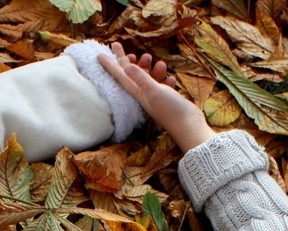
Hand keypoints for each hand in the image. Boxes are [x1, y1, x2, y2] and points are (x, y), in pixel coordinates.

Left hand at [98, 42, 215, 151]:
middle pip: (130, 74)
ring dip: (150, 68)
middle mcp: (143, 95)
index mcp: (137, 92)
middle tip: (119, 45)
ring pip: (147, 78)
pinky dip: (165, 80)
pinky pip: (162, 86)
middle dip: (125, 60)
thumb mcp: (155, 91)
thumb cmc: (171, 110)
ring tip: (153, 59)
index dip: (110, 64)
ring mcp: (154, 97)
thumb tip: (127, 66)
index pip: (120, 75)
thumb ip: (142, 79)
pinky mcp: (166, 100)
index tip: (98, 55)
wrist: (189, 126)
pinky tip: (170, 77)